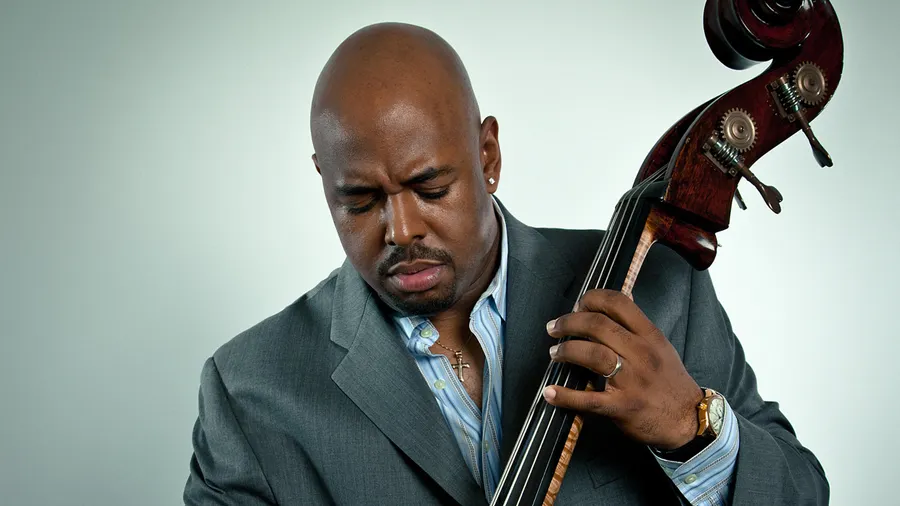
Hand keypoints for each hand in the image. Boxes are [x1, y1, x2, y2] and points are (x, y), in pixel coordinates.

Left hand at [542, 289, 703, 449]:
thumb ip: (637, 325)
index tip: (577, 305)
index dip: (591, 299)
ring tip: (555, 353)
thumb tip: (618, 300)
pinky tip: (551, 392)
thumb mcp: (660, 346)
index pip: (618, 303)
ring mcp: (633, 381)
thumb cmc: (670, 382)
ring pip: (593, 355)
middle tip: (554, 328)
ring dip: (566, 351)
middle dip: (569, 323)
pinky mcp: (623, 407)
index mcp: (650, 336)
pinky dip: (566, 396)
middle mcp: (641, 354)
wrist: (690, 420)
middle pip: (598, 326)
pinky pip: (589, 399)